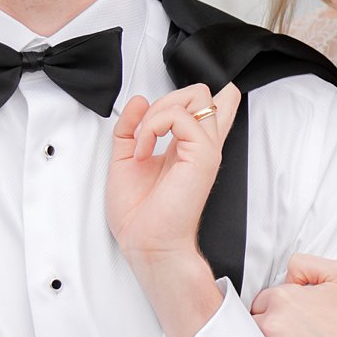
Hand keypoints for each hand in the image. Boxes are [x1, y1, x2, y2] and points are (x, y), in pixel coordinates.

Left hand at [107, 82, 240, 336]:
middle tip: (144, 132)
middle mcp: (200, 146)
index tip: (200, 99)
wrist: (145, 242)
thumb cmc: (139, 215)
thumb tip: (139, 100)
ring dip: (158, 111)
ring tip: (142, 141)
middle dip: (165, 100)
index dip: (210, 96)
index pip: (212, 111)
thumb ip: (131, 128)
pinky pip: (180, 117)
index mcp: (187, 149)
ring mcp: (204, 149)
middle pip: (201, 94)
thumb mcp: (125, 160)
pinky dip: (153, 127)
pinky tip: (143, 151)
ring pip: (196, 96)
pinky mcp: (202, 155)